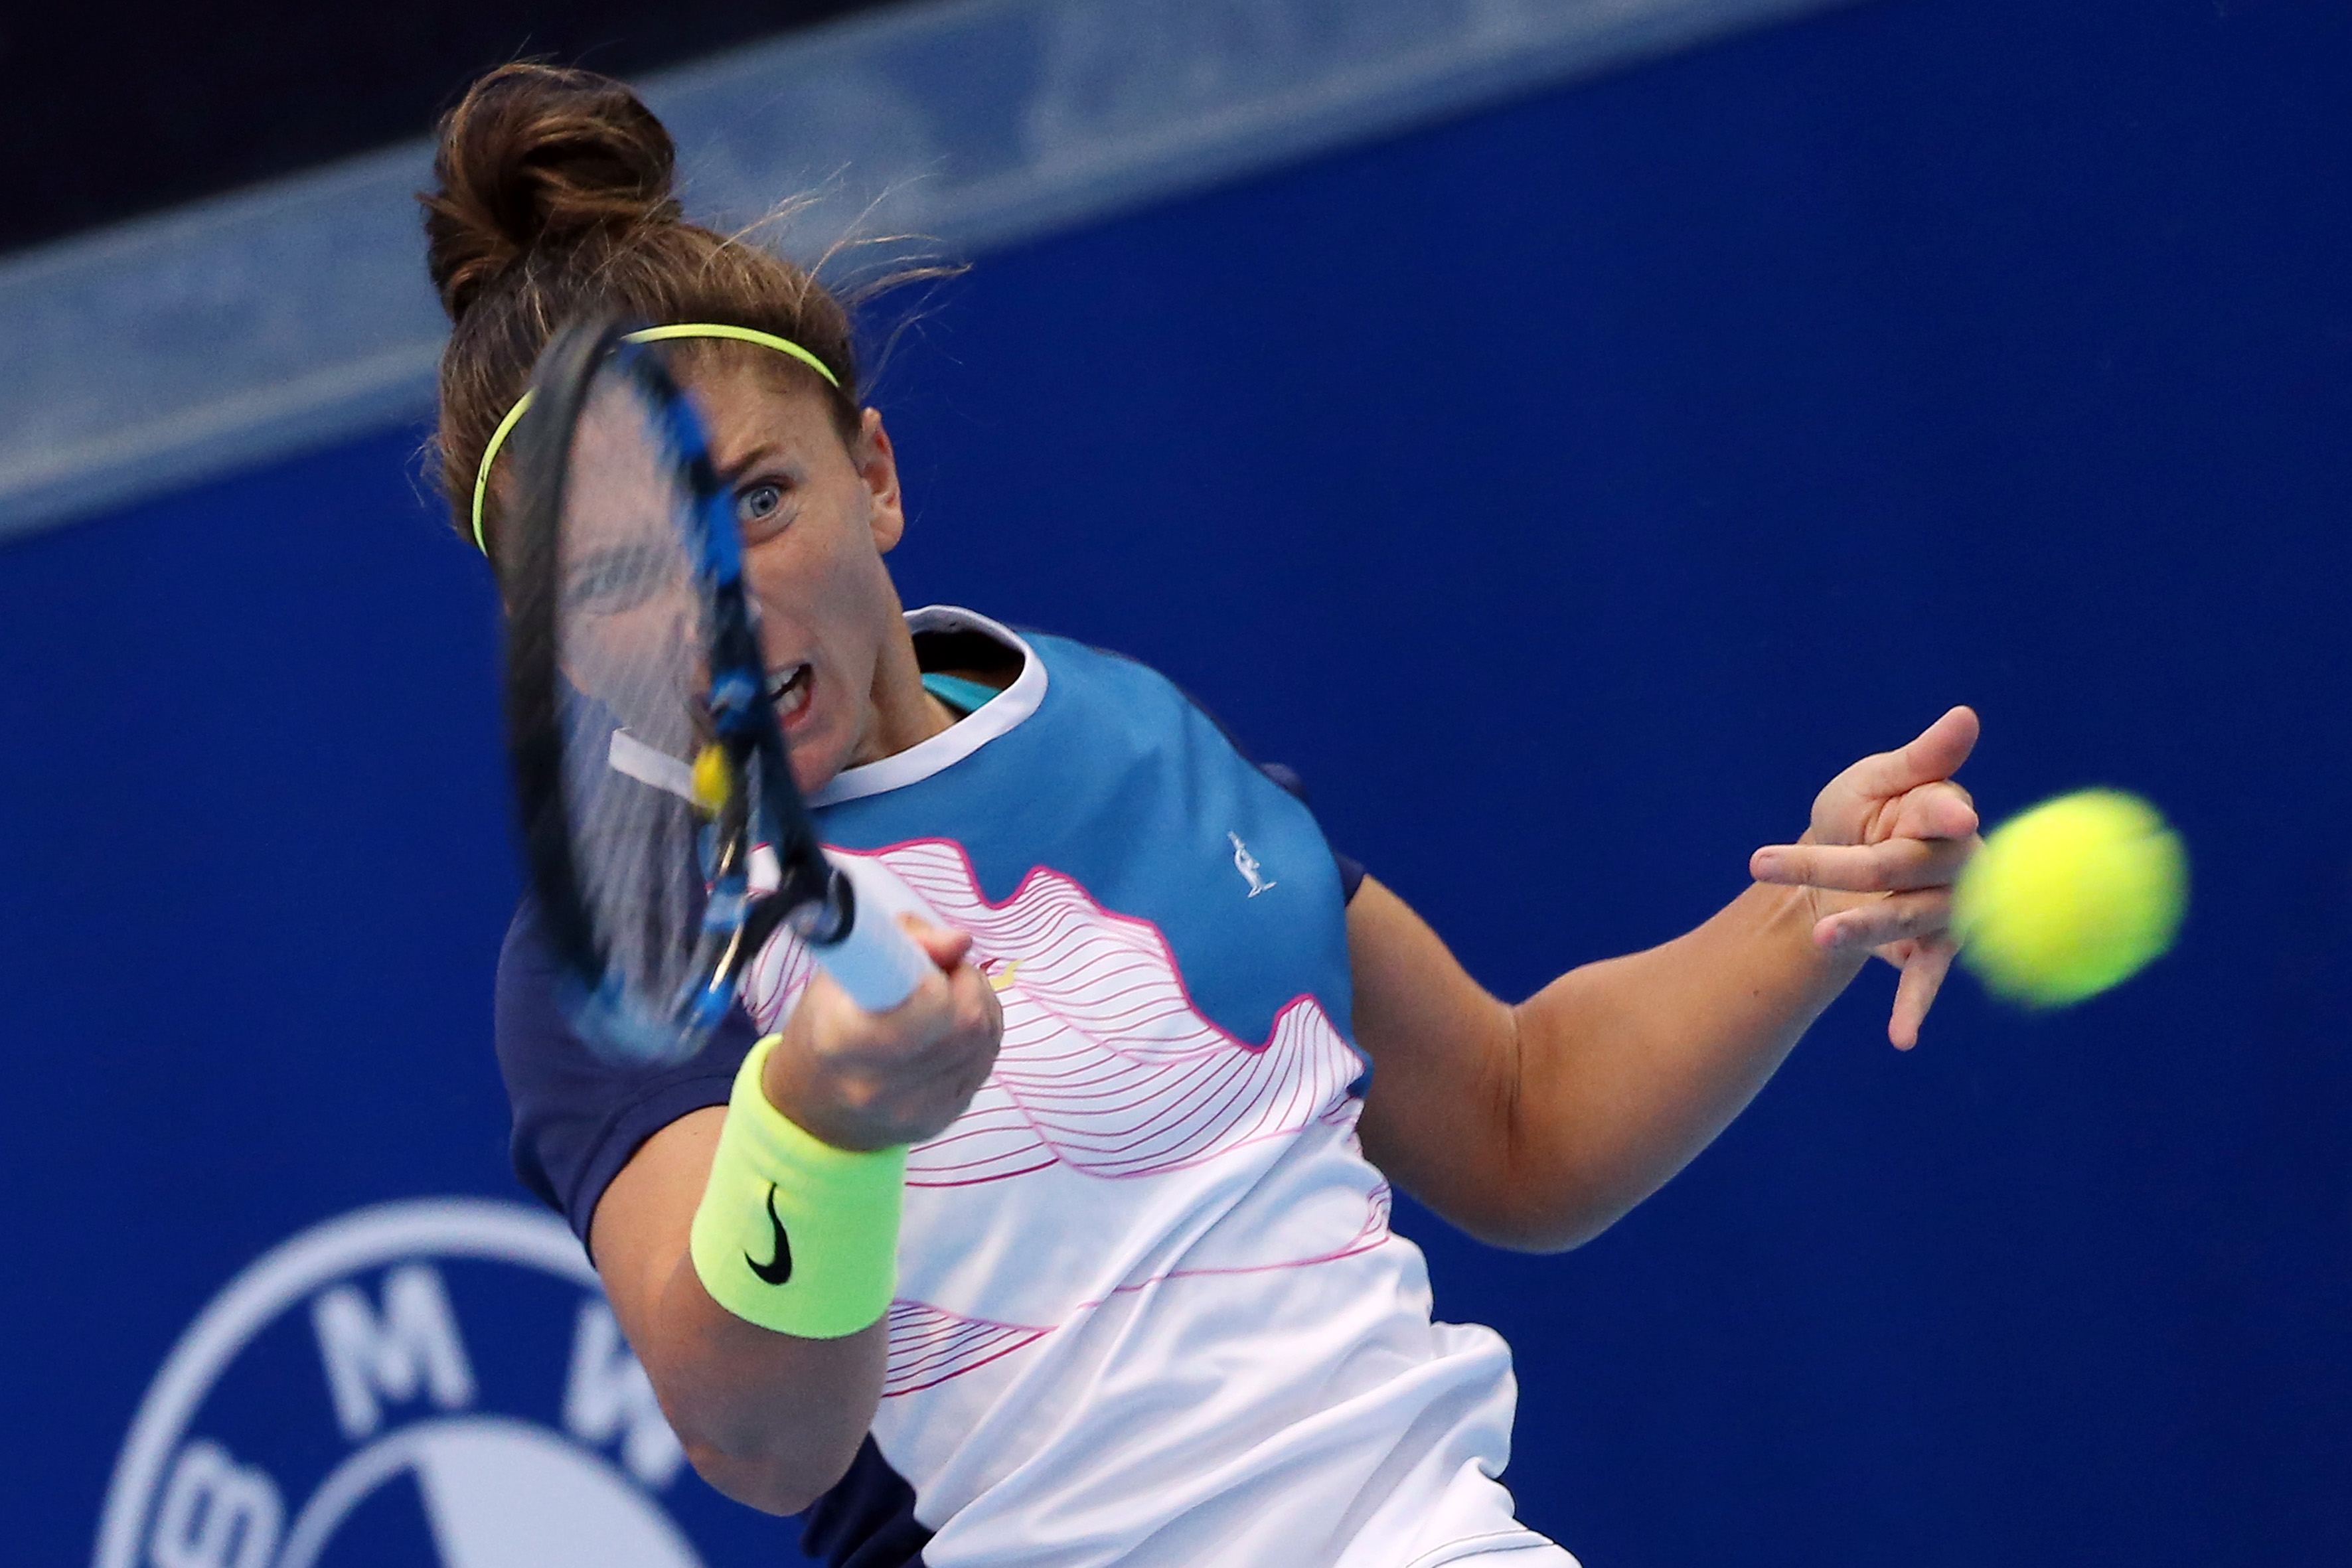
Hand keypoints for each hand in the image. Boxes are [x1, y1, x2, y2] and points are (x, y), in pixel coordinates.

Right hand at [760, 917, 1002, 1149]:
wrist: (816, 1108)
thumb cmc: (827, 1024)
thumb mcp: (844, 968)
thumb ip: (905, 940)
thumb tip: (961, 941)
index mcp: (842, 1039)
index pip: (927, 1000)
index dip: (939, 974)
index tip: (927, 965)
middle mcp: (877, 1085)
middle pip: (969, 1020)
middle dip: (968, 983)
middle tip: (943, 974)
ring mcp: (913, 1111)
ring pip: (985, 1040)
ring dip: (979, 1006)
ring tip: (946, 999)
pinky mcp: (941, 1121)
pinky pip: (984, 1064)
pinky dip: (980, 1038)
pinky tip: (951, 1031)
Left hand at [1749, 706, 1981, 1049]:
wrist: (1837, 865)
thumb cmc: (1859, 813)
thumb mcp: (1872, 781)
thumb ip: (1920, 759)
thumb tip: (1967, 714)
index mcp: (1941, 812)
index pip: (1940, 813)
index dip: (1942, 814)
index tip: (1945, 815)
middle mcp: (1955, 862)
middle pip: (1899, 867)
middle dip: (1841, 868)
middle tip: (1764, 862)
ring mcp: (1948, 908)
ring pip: (1906, 920)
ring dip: (1863, 929)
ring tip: (1819, 936)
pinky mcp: (1937, 948)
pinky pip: (1929, 979)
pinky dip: (1913, 1008)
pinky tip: (1900, 1040)